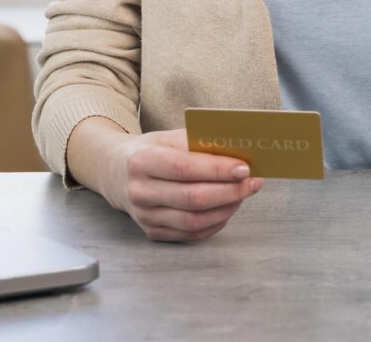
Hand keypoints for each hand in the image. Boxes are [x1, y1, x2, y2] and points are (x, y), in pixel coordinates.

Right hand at [101, 128, 263, 242]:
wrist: (117, 173)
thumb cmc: (151, 150)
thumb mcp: (169, 136)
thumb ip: (198, 142)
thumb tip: (235, 151)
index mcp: (142, 161)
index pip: (184, 168)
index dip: (217, 169)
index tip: (244, 167)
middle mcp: (140, 192)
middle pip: (192, 198)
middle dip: (229, 191)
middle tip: (253, 182)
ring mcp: (145, 217)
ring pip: (194, 220)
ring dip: (226, 208)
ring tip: (244, 194)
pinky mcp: (153, 232)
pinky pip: (191, 233)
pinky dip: (215, 222)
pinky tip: (228, 208)